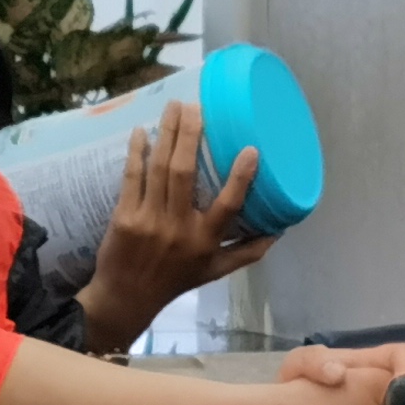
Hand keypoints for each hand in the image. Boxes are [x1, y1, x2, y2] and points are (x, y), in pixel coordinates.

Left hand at [75, 102, 278, 349]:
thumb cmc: (174, 281)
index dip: (240, 179)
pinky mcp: (125, 217)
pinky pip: (132, 177)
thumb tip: (278, 232)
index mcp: (205, 240)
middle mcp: (179, 229)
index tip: (251, 149)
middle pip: (185, 174)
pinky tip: (142, 131)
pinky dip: (136, 152)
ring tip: (173, 107)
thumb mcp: (214, 272)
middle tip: (195, 106)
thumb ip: (246, 252)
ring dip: (167, 134)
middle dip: (190, 135)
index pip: (228, 207)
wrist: (127, 298)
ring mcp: (149, 221)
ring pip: (160, 169)